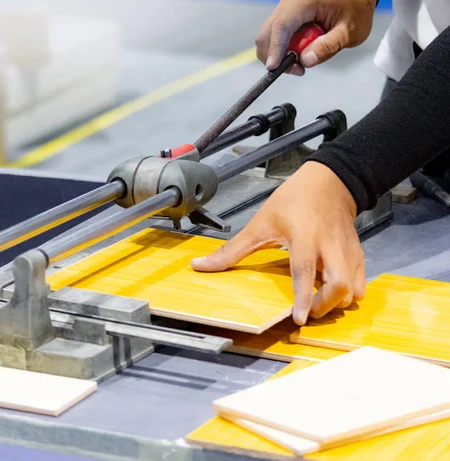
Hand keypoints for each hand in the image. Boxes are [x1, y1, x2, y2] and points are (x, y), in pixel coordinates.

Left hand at [190, 161, 365, 324]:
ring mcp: (347, 251)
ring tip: (319, 304)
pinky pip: (361, 282)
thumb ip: (232, 249)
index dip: (304, 297)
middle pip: (340, 284)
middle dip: (325, 305)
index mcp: (304, 236)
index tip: (299, 318)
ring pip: (353, 287)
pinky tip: (332, 293)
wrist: (329, 182)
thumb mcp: (259, 222)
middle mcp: (329, 246)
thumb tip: (200, 266)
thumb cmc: (293, 200)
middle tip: (309, 312)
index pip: (305, 271)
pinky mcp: (357, 254)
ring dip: (338, 302)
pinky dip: (349, 294)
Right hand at [256, 0, 376, 75]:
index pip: (281, 26)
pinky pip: (275, 36)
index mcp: (304, 1)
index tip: (274, 67)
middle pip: (266, 33)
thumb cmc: (356, 7)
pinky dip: (283, 48)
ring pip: (268, 37)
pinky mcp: (286, 17)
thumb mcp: (350, 30)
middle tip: (297, 68)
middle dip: (275, 55)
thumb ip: (329, 46)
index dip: (275, 48)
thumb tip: (306, 61)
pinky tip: (300, 49)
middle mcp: (290, 3)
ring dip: (279, 53)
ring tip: (303, 57)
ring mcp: (286, 10)